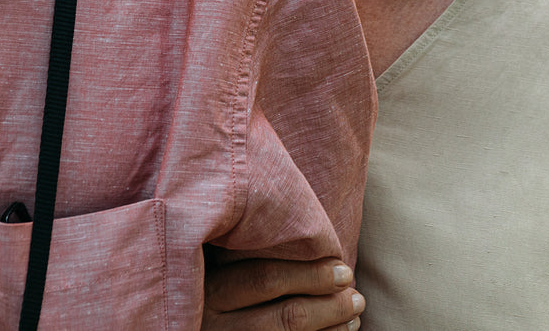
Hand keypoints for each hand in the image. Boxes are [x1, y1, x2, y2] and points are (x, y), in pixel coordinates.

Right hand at [203, 256, 364, 329]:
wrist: (193, 325)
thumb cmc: (211, 286)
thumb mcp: (212, 265)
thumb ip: (238, 250)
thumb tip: (302, 228)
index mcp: (206, 288)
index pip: (264, 279)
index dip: (309, 274)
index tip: (342, 265)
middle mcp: (212, 321)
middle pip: (284, 315)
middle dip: (329, 304)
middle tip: (356, 294)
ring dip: (332, 328)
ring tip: (355, 313)